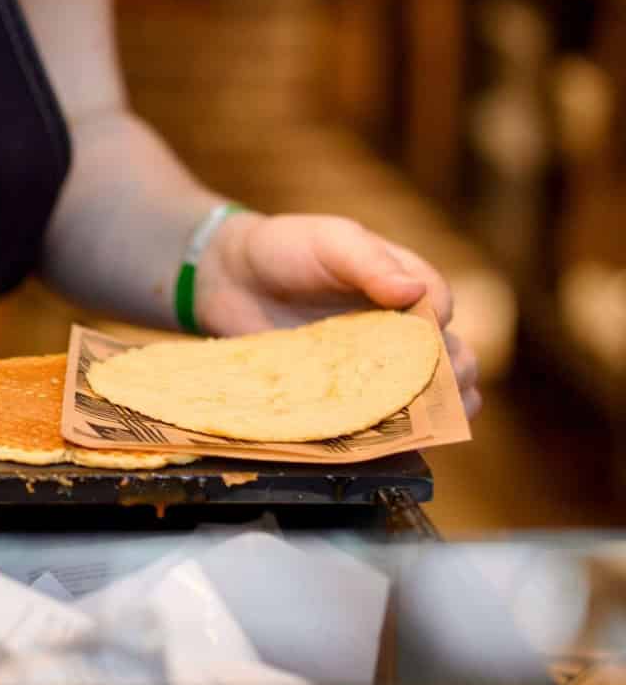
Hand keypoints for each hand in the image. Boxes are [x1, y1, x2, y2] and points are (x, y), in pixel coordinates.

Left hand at [194, 212, 481, 416]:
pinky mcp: (343, 394)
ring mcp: (373, 366)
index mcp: (405, 287)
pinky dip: (392, 433)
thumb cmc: (286, 247)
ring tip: (427, 424)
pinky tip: (390, 443)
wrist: (229, 278)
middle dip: (454, 377)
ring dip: (438, 412)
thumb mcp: (331, 241)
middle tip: (435, 391)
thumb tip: (414, 293)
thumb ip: (370, 262)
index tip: (428, 341)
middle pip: (453, 359)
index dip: (439, 327)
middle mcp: (399, 330)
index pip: (442, 309)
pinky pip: (378, 419)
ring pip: (429, 396)